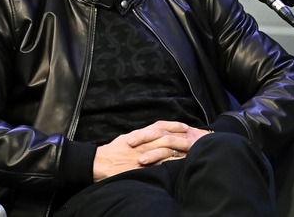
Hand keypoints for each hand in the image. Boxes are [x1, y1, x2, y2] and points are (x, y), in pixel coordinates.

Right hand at [92, 121, 212, 181]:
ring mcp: (143, 156)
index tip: (185, 126)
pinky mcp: (142, 168)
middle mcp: (143, 143)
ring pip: (165, 151)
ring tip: (191, 152)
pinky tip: (179, 164)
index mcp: (140, 134)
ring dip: (179, 151)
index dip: (174, 125)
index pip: (160, 126)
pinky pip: (159, 165)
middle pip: (166, 138)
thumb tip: (152, 133)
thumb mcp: (127, 137)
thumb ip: (140, 135)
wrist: (101, 163)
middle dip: (181, 138)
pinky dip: (170, 164)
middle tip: (192, 139)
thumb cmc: (112, 150)